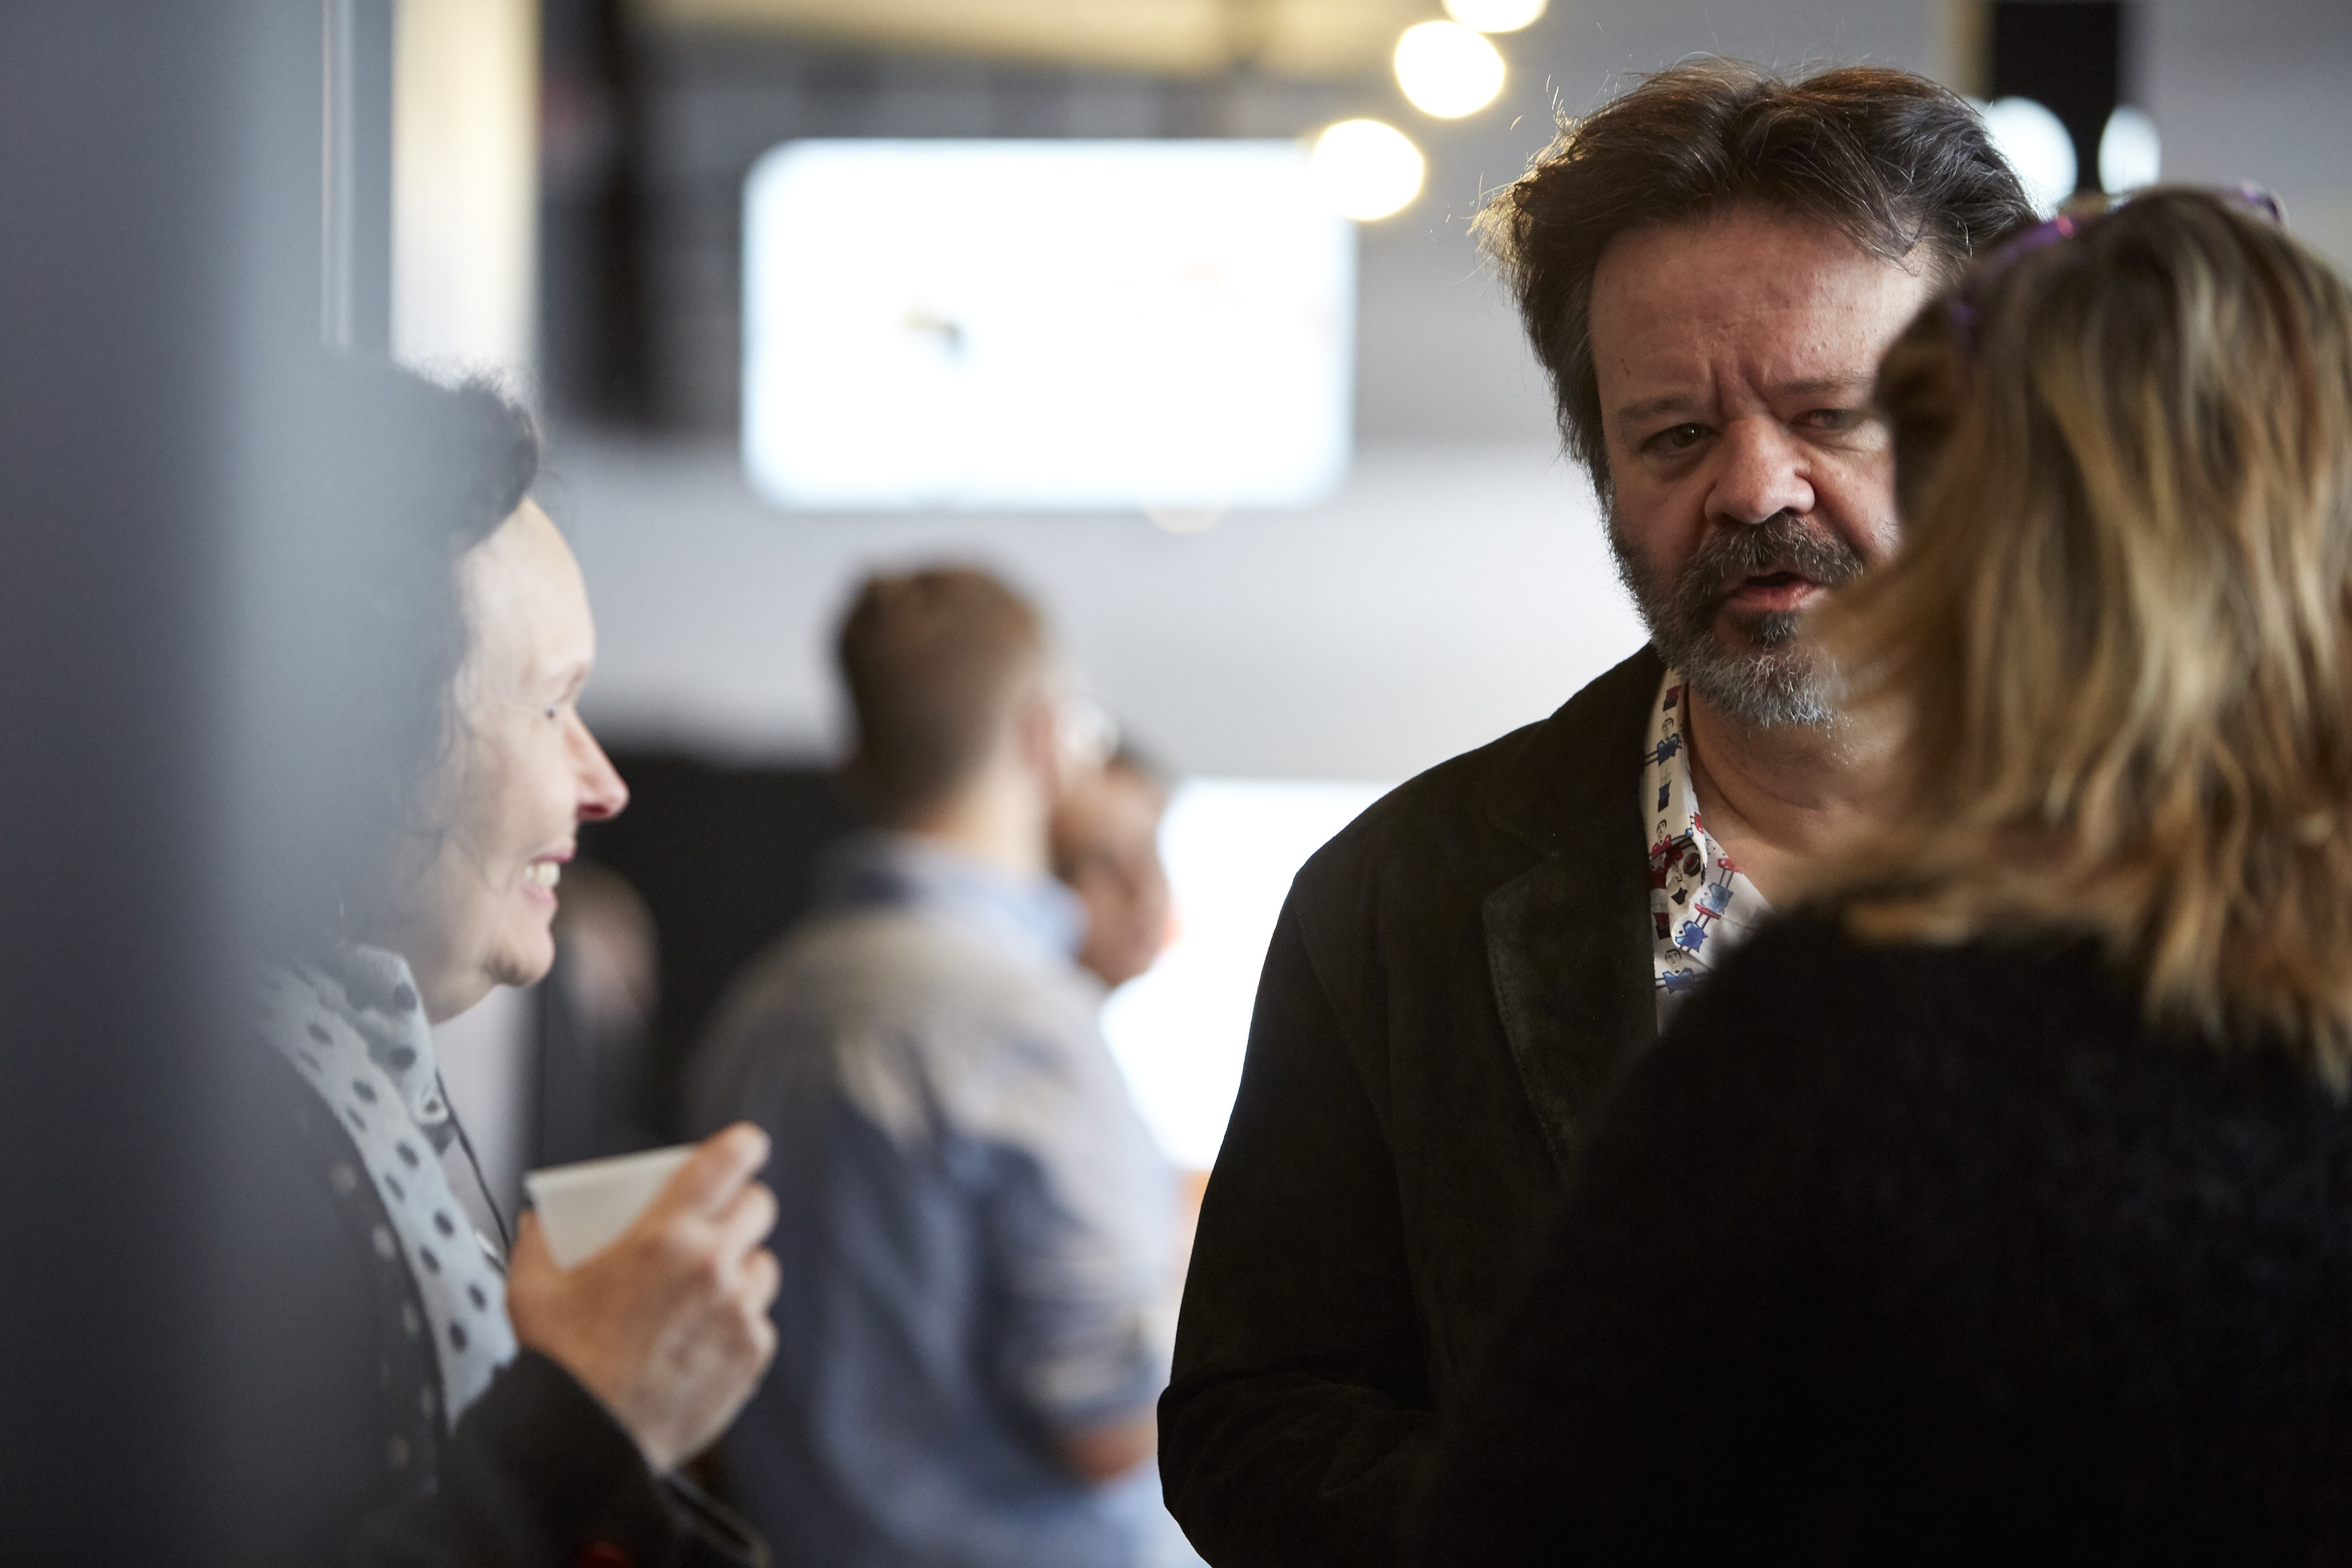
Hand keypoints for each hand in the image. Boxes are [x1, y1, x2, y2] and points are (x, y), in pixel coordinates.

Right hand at [507, 1123, 781, 1473]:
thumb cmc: (560, 1364)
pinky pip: (758, 1322)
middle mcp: (711, 1265)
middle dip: (741, 1208)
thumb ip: (537, 1242)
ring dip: (742, 1269)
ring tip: (707, 1289)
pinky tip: (702, 1339)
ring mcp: (738, 1310)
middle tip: (717, 1225)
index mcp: (663, 1235)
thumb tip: (539, 1222)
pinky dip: (739, 1324)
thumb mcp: (532, 1288)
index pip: (727, 1161)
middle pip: (759, 1207)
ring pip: (763, 1266)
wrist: (586, 1439)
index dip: (742, 1146)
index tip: (744, 1147)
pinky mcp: (751, 1354)